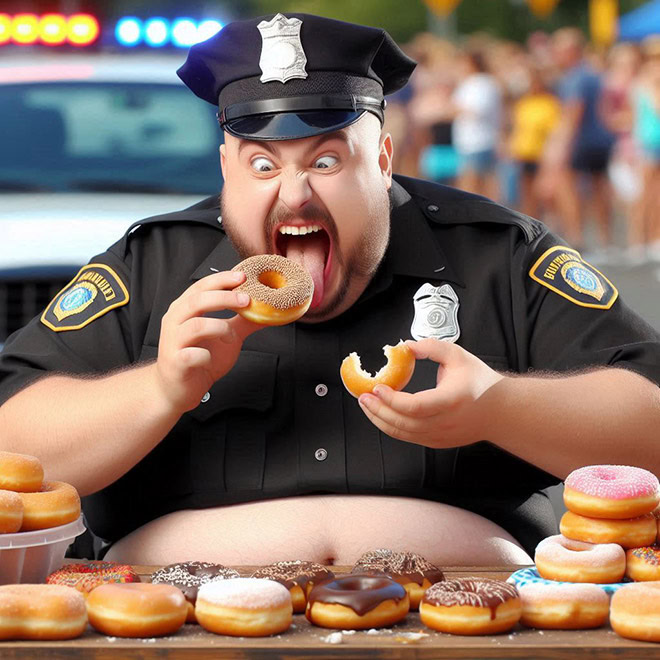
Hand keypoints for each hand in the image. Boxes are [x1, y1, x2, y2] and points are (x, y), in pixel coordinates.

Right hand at [155, 270, 261, 413]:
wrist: (177, 389)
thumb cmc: (198, 359)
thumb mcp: (226, 336)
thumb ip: (243, 321)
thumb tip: (267, 310)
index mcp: (185, 310)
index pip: (201, 286)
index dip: (222, 280)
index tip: (243, 277)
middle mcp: (175, 321)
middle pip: (197, 300)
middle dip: (224, 297)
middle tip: (246, 300)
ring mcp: (173, 342)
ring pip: (195, 325)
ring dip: (220, 327)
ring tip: (232, 337)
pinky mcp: (176, 363)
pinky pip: (191, 355)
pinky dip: (205, 355)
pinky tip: (210, 358)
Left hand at [358, 339, 504, 447]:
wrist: (500, 411)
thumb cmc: (480, 383)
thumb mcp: (458, 355)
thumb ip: (431, 347)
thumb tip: (405, 346)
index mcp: (451, 400)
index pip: (415, 406)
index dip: (392, 399)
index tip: (377, 388)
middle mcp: (445, 422)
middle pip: (403, 422)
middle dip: (377, 410)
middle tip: (362, 397)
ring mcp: (440, 435)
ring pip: (402, 433)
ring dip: (380, 420)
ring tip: (367, 405)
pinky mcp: (436, 442)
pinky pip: (408, 437)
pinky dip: (391, 427)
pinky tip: (381, 415)